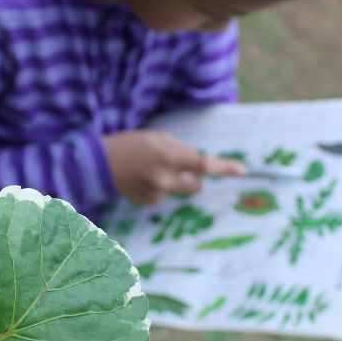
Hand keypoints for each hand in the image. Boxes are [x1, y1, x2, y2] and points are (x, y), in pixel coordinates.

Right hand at [104, 131, 244, 204]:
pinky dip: (160, 188)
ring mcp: (157, 193)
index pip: (202, 164)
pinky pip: (165, 196)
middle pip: (197, 185)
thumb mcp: (157, 138)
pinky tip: (143, 180)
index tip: (243, 170)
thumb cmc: (131, 144)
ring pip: (180, 190)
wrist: (99, 164)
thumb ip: (180, 150)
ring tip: (151, 170)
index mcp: (168, 155)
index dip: (224, 168)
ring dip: (174, 182)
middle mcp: (165, 177)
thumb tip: (198, 165)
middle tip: (178, 167)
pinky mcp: (149, 203)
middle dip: (194, 178)